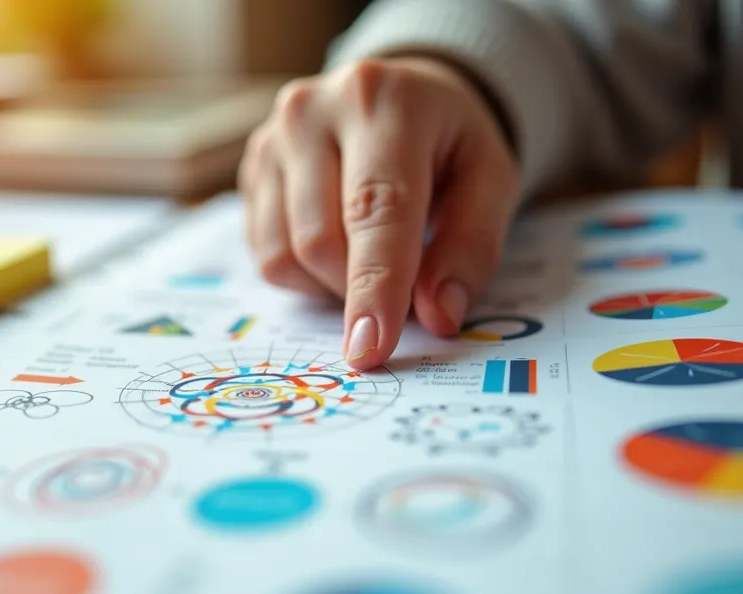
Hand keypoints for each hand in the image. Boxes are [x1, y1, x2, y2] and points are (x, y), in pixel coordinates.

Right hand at [239, 56, 519, 369]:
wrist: (399, 94)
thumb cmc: (449, 143)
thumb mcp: (491, 179)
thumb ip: (471, 247)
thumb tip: (437, 317)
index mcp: (384, 102)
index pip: (375, 207)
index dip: (375, 285)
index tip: (372, 349)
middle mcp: (312, 112)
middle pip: (320, 242)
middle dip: (360, 291)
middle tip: (403, 291)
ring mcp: (271, 140)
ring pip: (284, 256)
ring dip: (331, 286)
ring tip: (370, 256)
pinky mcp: (251, 169)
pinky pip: (264, 254)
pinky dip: (305, 274)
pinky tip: (337, 246)